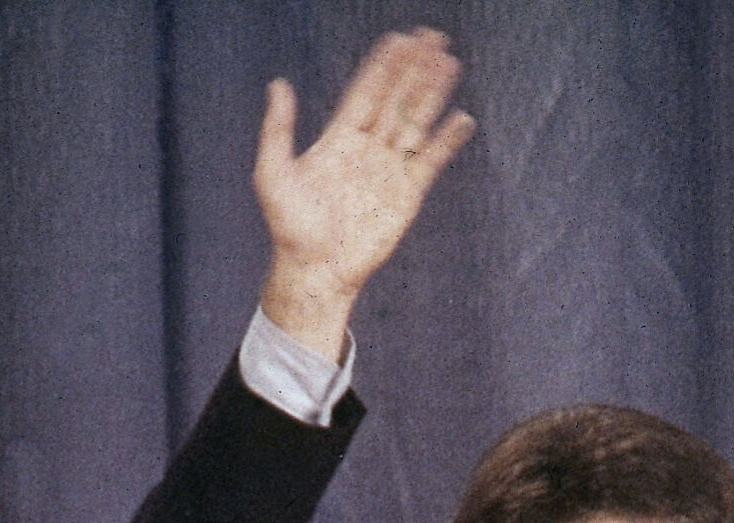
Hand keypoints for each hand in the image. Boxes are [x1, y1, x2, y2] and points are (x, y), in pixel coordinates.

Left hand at [255, 28, 473, 357]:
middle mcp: (367, 151)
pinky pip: (430, 162)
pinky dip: (446, 142)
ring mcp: (388, 172)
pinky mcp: (406, 196)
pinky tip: (461, 119)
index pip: (365, 94)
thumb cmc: (289, 229)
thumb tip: (278, 84)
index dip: (383, 67)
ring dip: (432, 93)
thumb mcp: (272, 175)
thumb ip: (277, 130)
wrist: (315, 273)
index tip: (399, 39)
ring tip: (449, 62)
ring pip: (415, 123)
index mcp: (338, 141)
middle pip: (395, 100)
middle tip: (432, 38)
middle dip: (413, 70)